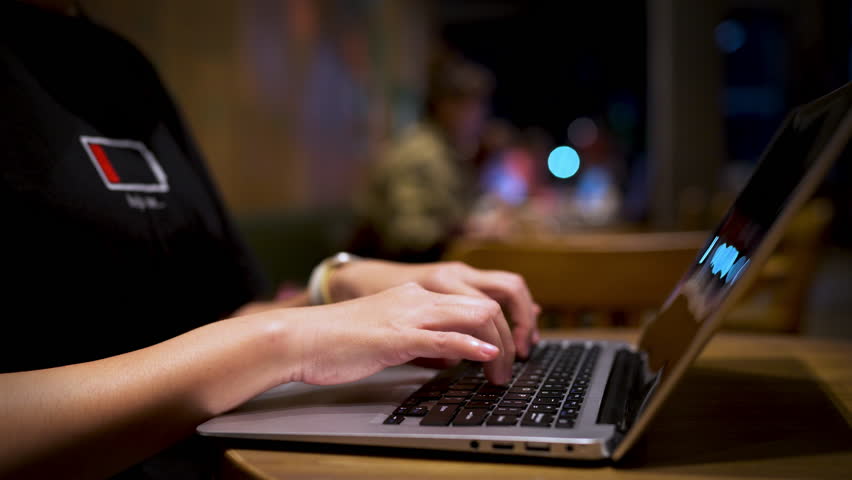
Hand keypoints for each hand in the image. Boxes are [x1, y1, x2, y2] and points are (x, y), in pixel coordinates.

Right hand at [283, 283, 513, 384]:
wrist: (301, 337)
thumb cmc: (339, 340)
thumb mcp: (390, 333)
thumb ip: (421, 339)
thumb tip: (451, 355)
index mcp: (416, 295)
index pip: (473, 300)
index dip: (501, 323)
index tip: (510, 347)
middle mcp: (418, 298)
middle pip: (484, 305)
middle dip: (508, 335)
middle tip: (511, 367)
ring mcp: (408, 315)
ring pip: (473, 316)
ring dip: (497, 346)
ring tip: (502, 372)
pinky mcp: (396, 336)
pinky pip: (443, 338)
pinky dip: (470, 347)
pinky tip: (486, 357)